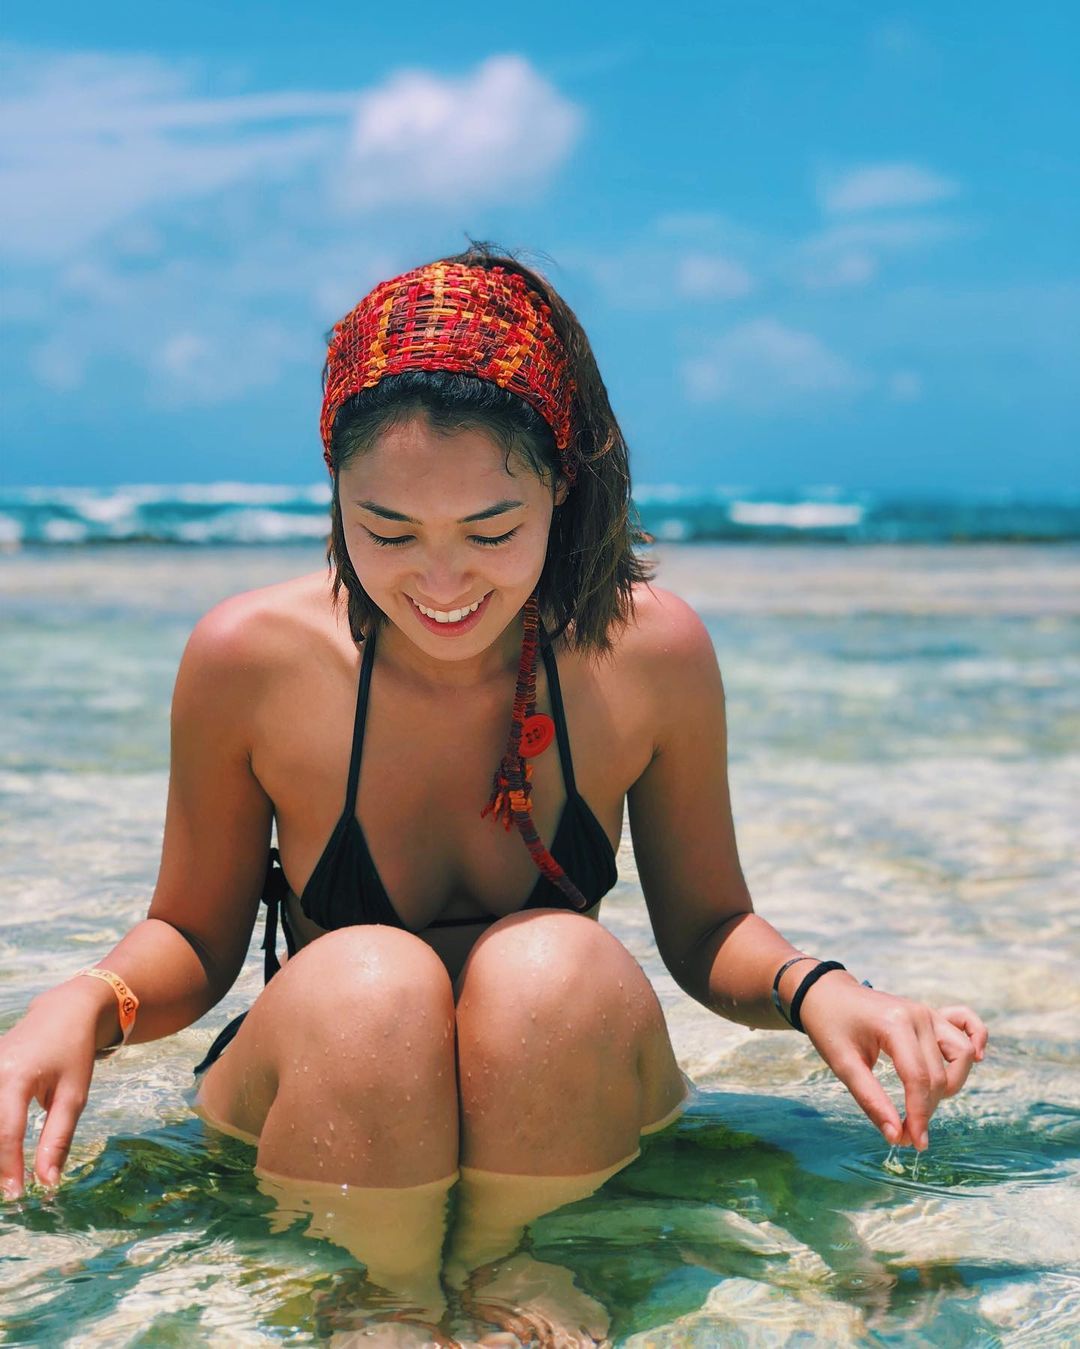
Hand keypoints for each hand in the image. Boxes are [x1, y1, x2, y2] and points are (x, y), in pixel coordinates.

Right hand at [0, 982, 104, 1198]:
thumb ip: (58, 1138)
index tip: (18, 1194)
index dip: (10, 1168)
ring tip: (6, 1174)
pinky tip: (3, 1147)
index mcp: (17, 1076)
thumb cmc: (74, 1052)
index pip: (7, 1133)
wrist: (64, 1011)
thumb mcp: (74, 1095)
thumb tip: (48, 1182)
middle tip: (8, 1189)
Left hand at [797, 973, 987, 1149]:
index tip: (914, 1143)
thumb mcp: (842, 1064)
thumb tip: (896, 1137)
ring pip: (961, 1055)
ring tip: (923, 1101)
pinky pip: (967, 1024)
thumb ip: (871, 1100)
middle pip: (939, 1074)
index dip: (919, 1116)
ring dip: (950, 1085)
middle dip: (927, 1109)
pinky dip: (977, 1039)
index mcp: (895, 1024)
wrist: (826, 993)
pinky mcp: (931, 1014)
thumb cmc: (830, 1026)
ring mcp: (928, 1012)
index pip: (919, 1079)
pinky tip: (978, 1058)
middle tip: (906, 1132)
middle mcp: (919, 1016)